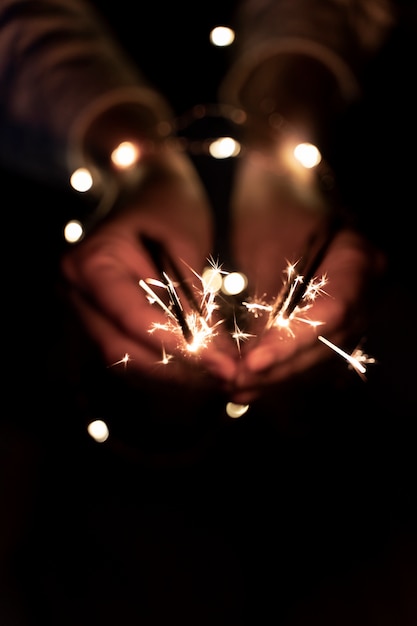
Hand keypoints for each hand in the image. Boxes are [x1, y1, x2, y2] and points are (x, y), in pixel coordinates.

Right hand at [60, 147, 237, 410]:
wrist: (144, 190)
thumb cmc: (167, 205)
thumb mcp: (185, 241)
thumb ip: (191, 295)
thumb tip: (211, 349)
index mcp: (90, 264)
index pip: (131, 317)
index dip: (175, 344)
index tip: (219, 362)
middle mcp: (77, 294)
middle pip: (122, 350)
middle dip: (177, 369)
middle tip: (227, 375)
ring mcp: (84, 313)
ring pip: (126, 362)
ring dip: (174, 375)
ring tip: (219, 376)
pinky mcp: (101, 324)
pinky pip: (131, 357)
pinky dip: (166, 368)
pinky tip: (201, 370)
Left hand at [228, 152, 385, 404]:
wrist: (283, 185)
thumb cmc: (272, 204)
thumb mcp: (266, 246)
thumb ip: (266, 302)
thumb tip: (249, 358)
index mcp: (359, 259)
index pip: (332, 313)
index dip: (294, 343)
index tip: (254, 363)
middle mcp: (367, 288)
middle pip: (331, 344)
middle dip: (282, 370)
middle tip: (237, 383)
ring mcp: (356, 306)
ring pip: (324, 357)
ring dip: (281, 378)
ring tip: (238, 389)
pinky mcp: (336, 319)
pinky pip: (318, 354)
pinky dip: (287, 371)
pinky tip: (257, 384)